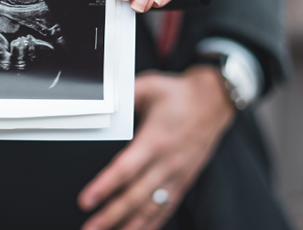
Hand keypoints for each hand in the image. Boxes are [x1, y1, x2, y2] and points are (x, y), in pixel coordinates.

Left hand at [78, 67, 234, 229]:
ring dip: (129, 225)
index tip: (87, 200)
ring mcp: (177, 174)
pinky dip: (152, 224)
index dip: (105, 186)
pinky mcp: (184, 180)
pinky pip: (167, 208)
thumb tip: (102, 100)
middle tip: (90, 228)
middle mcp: (167, 161)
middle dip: (111, 215)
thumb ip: (124, 94)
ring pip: (152, 207)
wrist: (215, 101)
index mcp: (155, 139)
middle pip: (136, 196)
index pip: (126, 169)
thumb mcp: (149, 86)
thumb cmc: (179, 94)